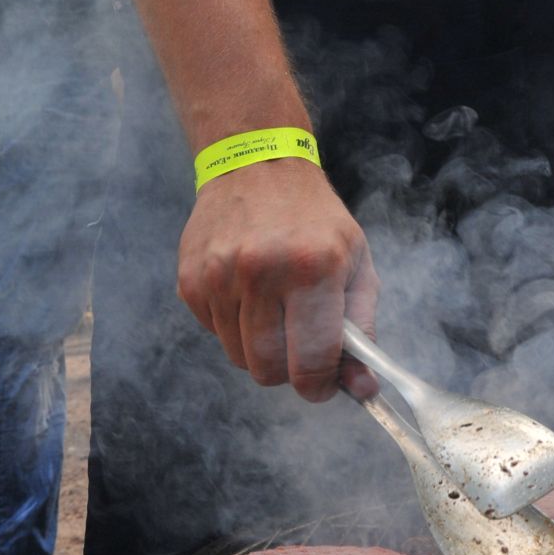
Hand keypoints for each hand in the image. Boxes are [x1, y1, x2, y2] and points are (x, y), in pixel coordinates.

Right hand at [178, 157, 379, 402]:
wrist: (257, 164)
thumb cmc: (315, 218)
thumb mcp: (356, 262)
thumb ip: (362, 327)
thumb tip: (363, 390)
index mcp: (314, 268)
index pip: (312, 362)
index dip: (320, 386)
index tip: (323, 383)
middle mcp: (263, 272)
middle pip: (269, 370)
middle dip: (288, 369)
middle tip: (298, 343)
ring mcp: (220, 276)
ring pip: (239, 357)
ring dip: (260, 348)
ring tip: (273, 309)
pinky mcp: (190, 280)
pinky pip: (213, 334)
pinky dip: (232, 327)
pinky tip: (246, 291)